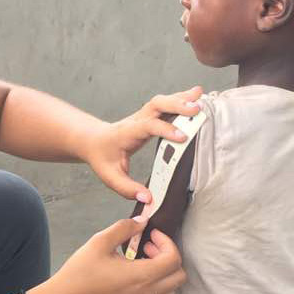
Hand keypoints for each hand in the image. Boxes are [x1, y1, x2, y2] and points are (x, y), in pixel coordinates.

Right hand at [30, 217, 185, 293]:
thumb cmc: (80, 272)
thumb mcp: (100, 241)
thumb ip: (124, 228)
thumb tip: (141, 221)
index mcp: (141, 276)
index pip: (173, 259)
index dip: (167, 241)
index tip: (151, 234)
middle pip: (179, 276)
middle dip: (169, 256)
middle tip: (148, 246)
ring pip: (171, 290)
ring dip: (164, 273)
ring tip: (143, 261)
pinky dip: (156, 284)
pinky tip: (135, 274)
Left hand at [81, 86, 202, 198]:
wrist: (93, 140)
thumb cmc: (102, 157)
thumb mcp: (110, 177)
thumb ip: (127, 188)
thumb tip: (147, 198)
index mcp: (127, 133)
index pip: (147, 126)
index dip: (165, 130)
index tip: (182, 137)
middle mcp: (136, 120)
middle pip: (156, 105)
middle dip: (177, 105)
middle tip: (196, 109)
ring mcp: (143, 115)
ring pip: (162, 101)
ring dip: (181, 98)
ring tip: (200, 96)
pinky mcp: (149, 115)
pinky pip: (165, 104)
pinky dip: (180, 99)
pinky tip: (195, 96)